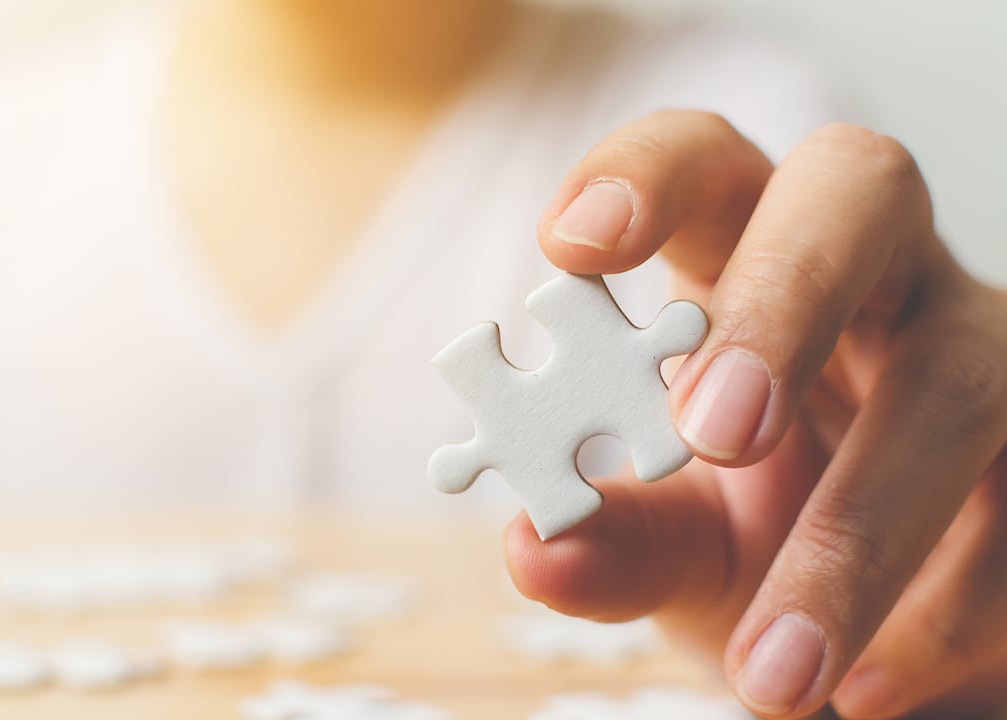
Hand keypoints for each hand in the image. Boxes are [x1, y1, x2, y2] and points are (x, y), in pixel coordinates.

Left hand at [504, 111, 1006, 718]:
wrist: (884, 634)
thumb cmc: (754, 536)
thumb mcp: (676, 540)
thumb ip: (615, 538)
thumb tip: (539, 547)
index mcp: (745, 261)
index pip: (703, 160)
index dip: (644, 175)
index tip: (569, 245)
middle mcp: (874, 277)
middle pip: (859, 190)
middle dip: (783, 296)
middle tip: (712, 429)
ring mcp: (981, 351)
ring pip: (960, 383)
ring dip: (860, 533)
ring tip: (776, 669)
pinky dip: (950, 612)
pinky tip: (872, 689)